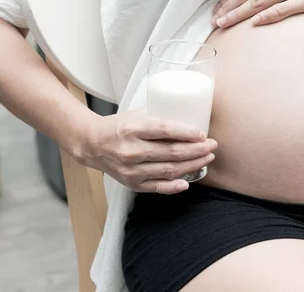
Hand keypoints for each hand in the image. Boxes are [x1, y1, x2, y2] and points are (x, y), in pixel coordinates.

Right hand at [77, 110, 217, 194]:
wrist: (92, 144)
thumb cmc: (118, 127)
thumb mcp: (136, 115)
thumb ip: (159, 116)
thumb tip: (190, 116)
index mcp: (132, 129)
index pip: (164, 130)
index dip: (186, 132)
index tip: (202, 133)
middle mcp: (131, 150)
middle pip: (171, 152)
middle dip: (197, 150)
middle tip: (212, 145)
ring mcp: (131, 170)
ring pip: (169, 170)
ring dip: (192, 165)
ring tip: (207, 158)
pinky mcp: (131, 183)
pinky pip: (157, 187)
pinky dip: (174, 186)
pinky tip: (188, 181)